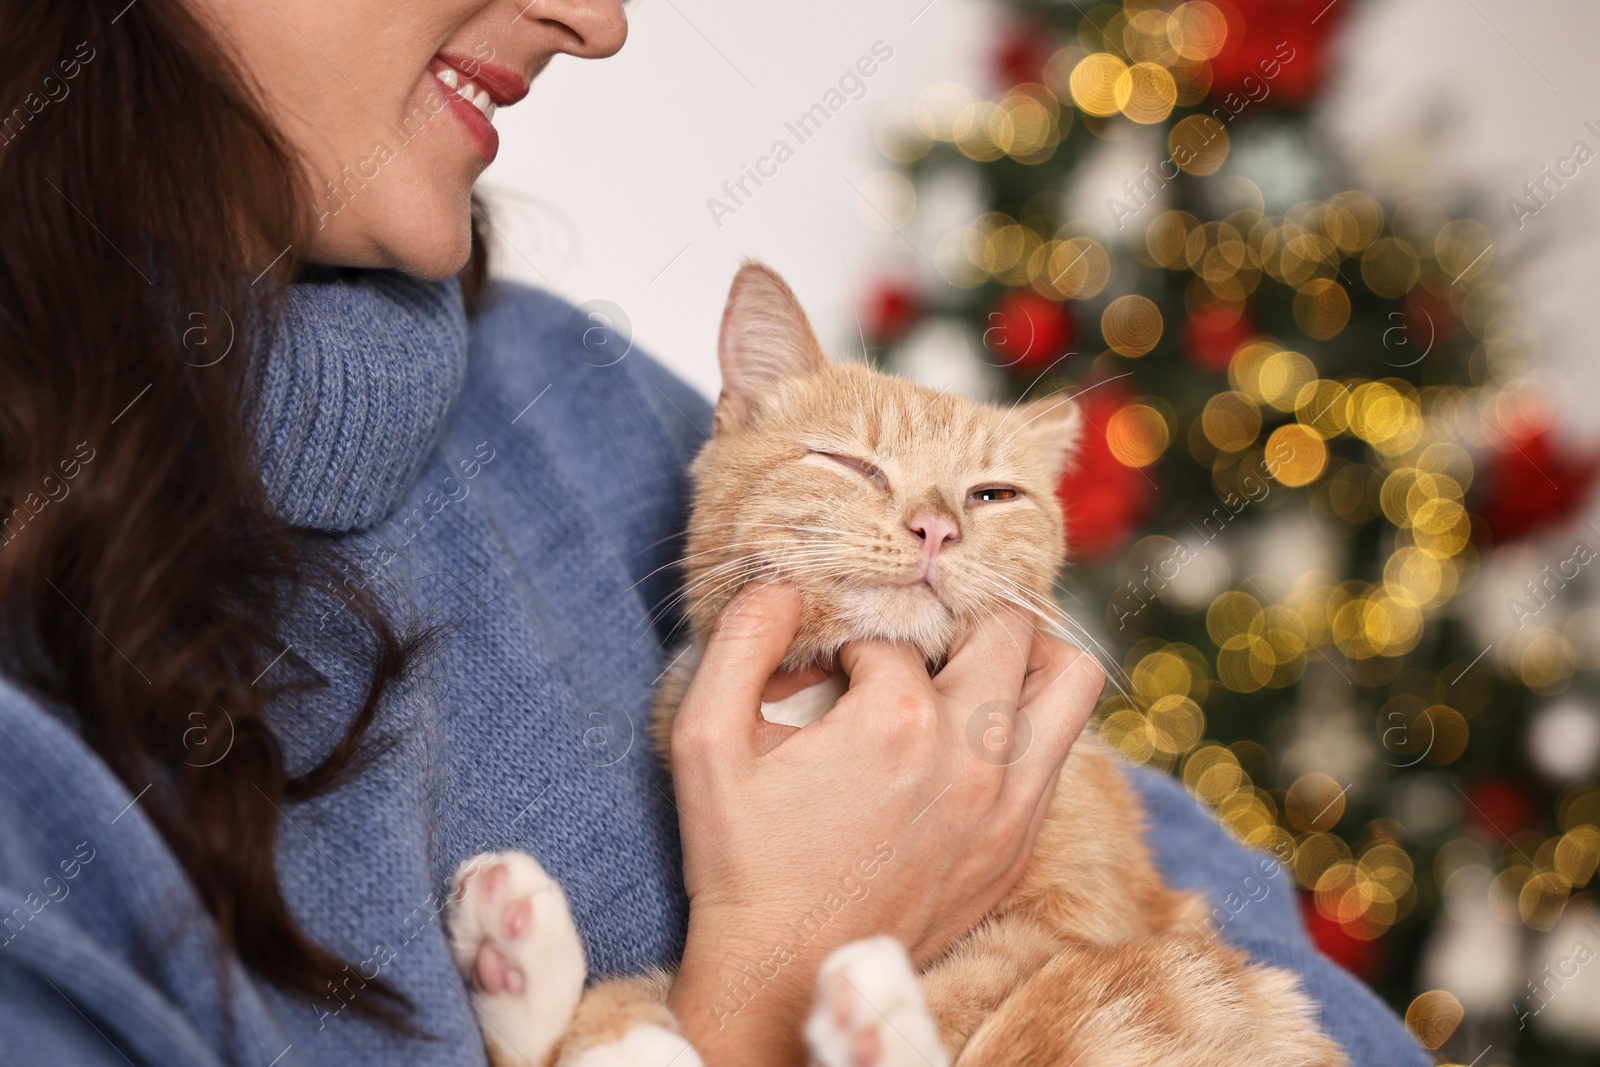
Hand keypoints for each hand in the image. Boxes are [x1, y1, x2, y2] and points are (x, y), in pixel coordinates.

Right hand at [665, 582, 1103, 1065]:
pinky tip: (967, 739)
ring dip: (1026, 657)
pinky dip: (1025, 726)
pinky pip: (1058, 753)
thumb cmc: (740, 860)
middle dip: (958, 617)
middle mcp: (971, 755)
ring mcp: (1006, 805)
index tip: (827, 666)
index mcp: (897, 720)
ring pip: (1071, 682)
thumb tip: (784, 582)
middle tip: (914, 639)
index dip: (856, 633)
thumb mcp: (705, 743)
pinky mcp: (1016, 846)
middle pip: (1011, 628)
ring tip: (973, 664)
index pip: (899, 628)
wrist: (783, 981)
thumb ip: (740, 642)